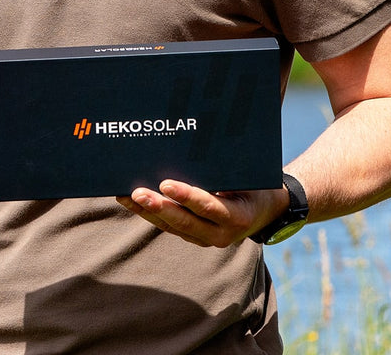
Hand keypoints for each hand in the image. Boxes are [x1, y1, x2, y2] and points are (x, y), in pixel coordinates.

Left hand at [116, 180, 289, 247]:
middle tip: (137, 193)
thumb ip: (225, 171)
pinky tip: (132, 202)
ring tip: (125, 196)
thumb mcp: (247, 177)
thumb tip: (194, 151)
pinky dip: (150, 214)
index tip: (166, 184)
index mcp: (237, 217)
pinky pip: (169, 227)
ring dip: (147, 211)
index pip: (209, 207)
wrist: (265, 210)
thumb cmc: (255, 185)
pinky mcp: (194, 237)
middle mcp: (221, 234)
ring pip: (172, 227)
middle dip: (159, 207)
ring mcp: (206, 238)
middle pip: (185, 222)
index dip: (187, 197)